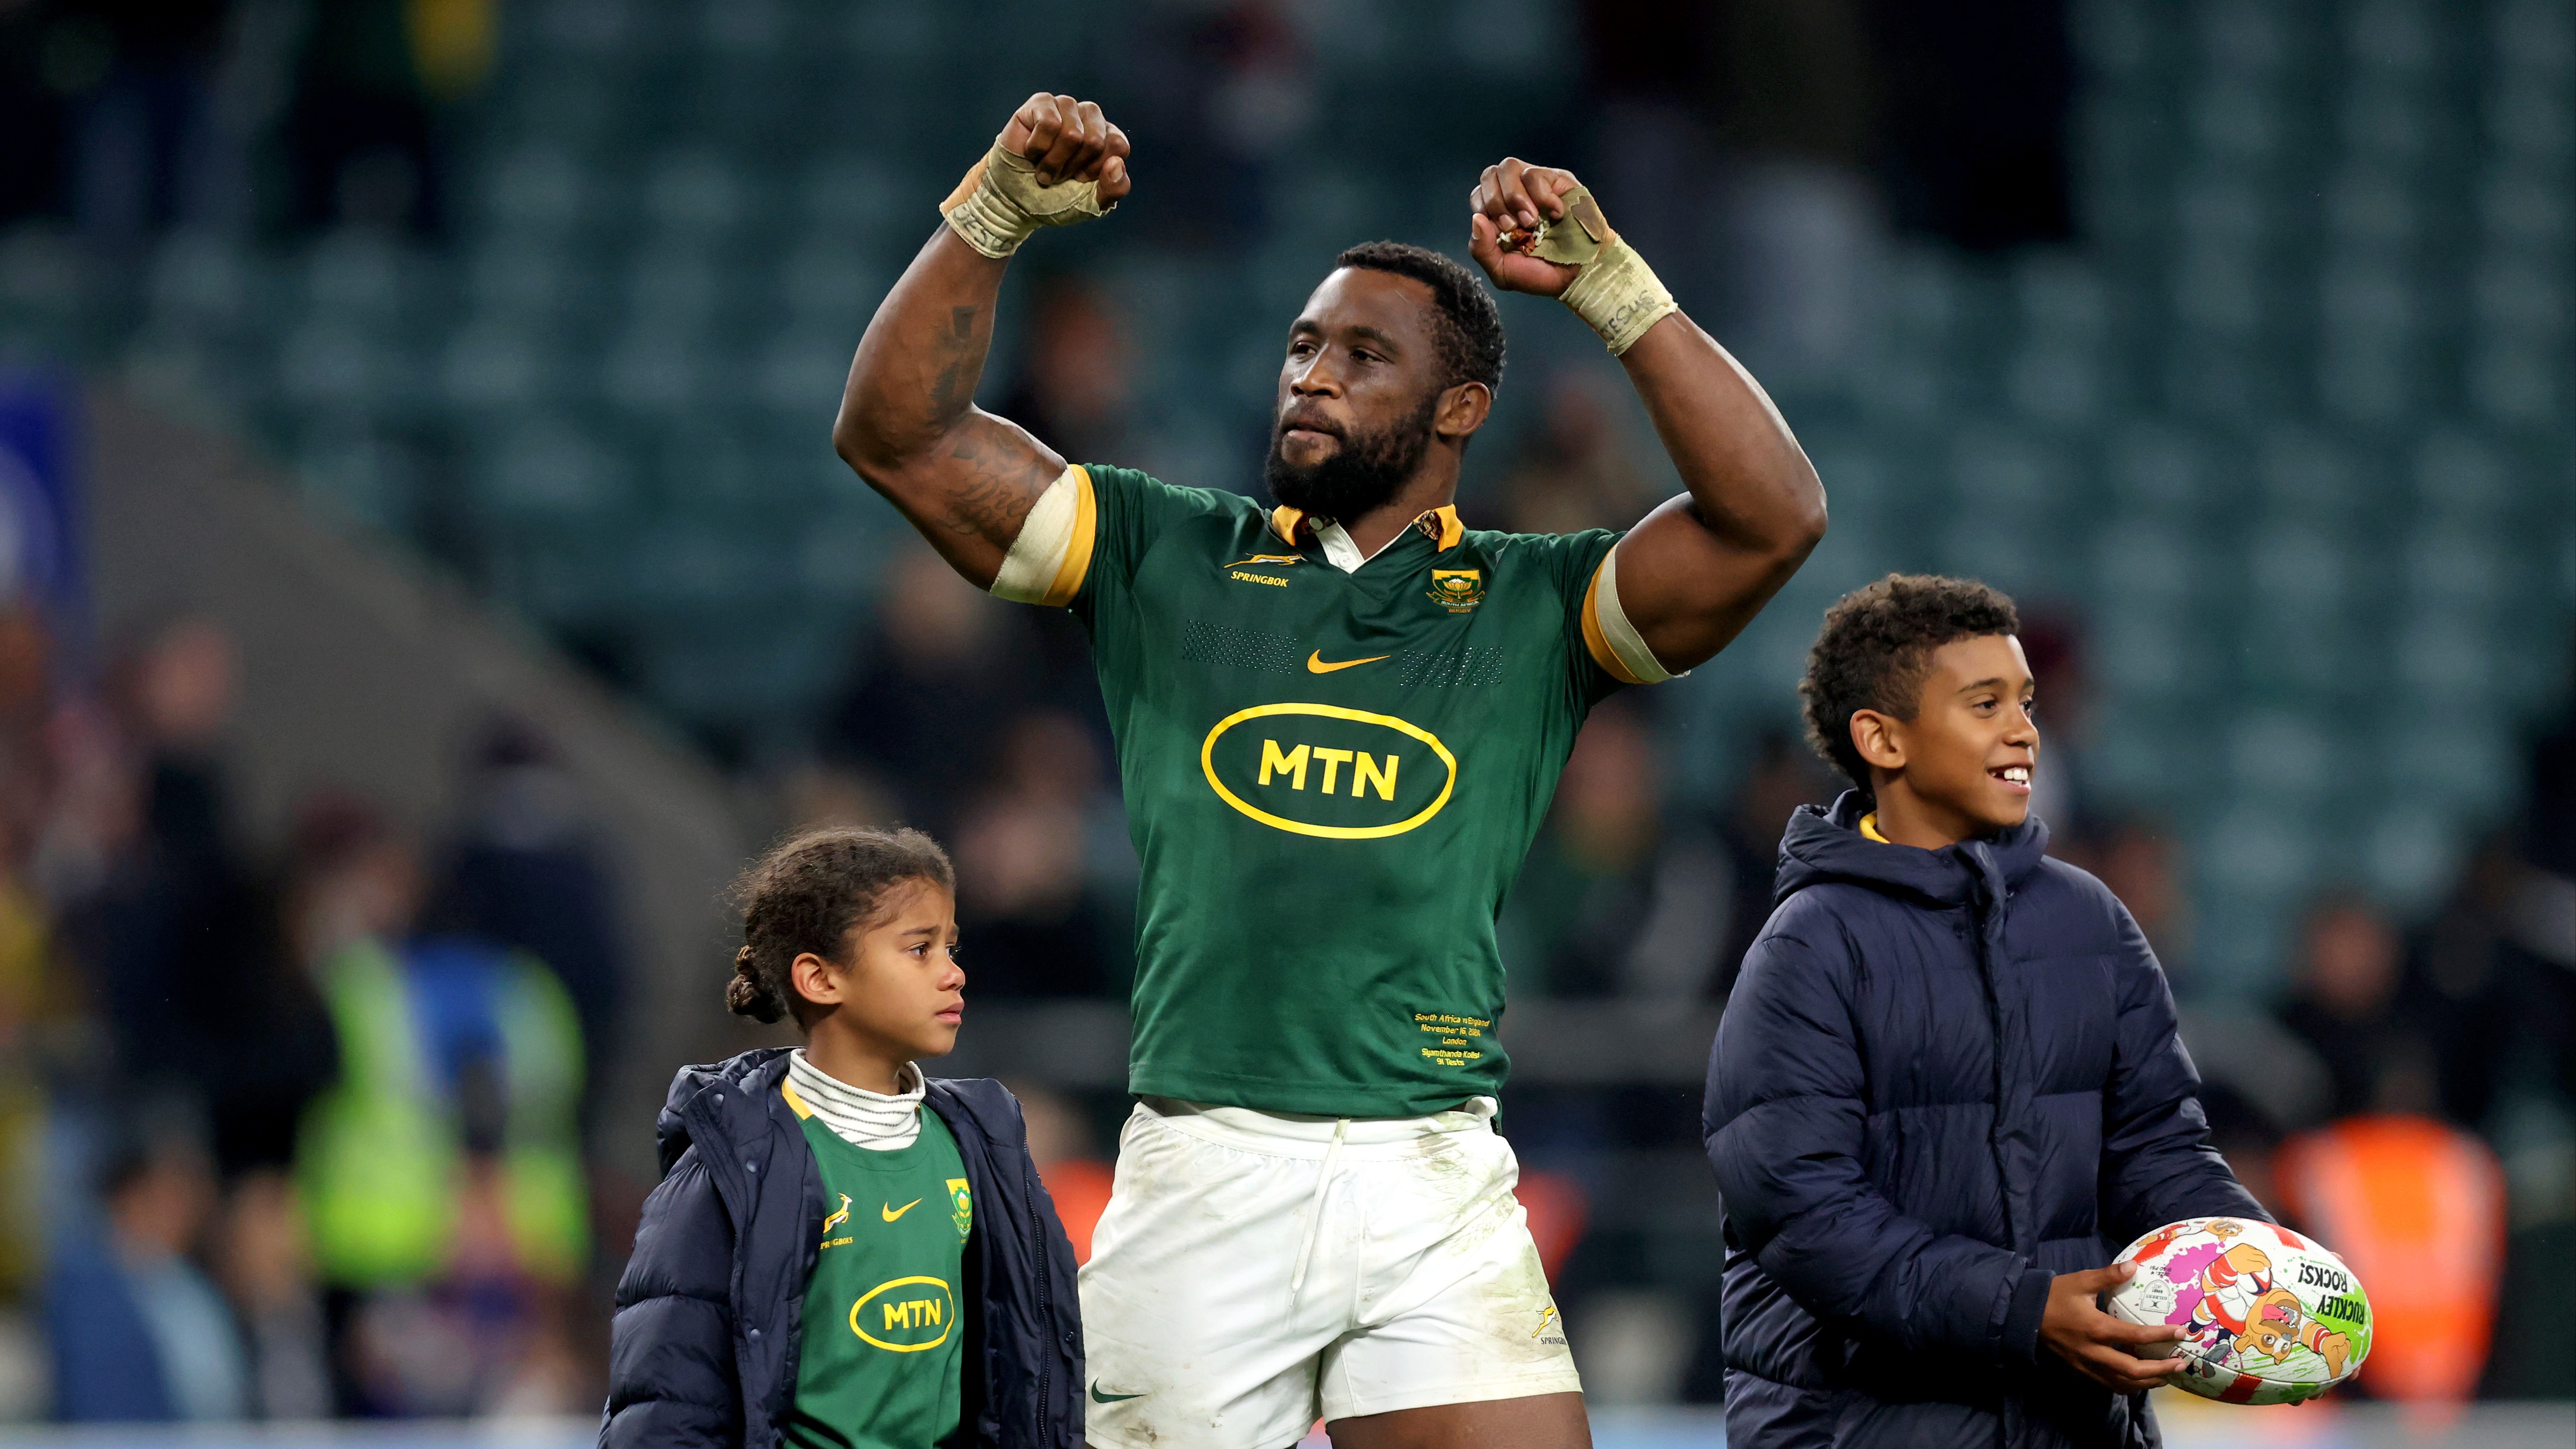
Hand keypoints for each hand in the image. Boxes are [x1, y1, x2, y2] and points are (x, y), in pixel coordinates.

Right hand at [998, 92, 1130, 200]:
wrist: (1017, 199)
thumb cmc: (1056, 197)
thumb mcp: (1093, 203)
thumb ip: (1114, 188)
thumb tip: (1116, 163)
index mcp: (1107, 137)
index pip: (1118, 145)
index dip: (1096, 170)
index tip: (1080, 179)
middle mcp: (1089, 117)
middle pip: (1095, 141)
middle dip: (1073, 167)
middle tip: (1058, 174)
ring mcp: (1066, 106)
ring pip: (1072, 133)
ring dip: (1054, 161)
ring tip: (1044, 166)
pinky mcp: (1041, 103)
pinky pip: (1048, 123)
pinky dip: (1038, 147)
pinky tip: (1031, 151)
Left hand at [1465, 157, 1584, 296]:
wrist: (1577, 274)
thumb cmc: (1540, 273)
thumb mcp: (1502, 272)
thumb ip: (1481, 250)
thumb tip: (1476, 219)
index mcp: (1498, 212)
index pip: (1478, 195)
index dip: (1485, 210)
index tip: (1503, 233)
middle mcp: (1513, 192)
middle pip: (1489, 174)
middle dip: (1497, 203)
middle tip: (1515, 227)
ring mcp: (1534, 184)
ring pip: (1509, 166)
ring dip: (1516, 197)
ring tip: (1533, 220)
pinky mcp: (1556, 179)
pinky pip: (1536, 174)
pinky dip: (1543, 197)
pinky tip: (1556, 214)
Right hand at [2040, 1262, 2189, 1392]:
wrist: (2024, 1315)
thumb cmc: (2054, 1296)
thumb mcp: (2080, 1281)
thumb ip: (2108, 1275)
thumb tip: (2134, 1266)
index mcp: (2096, 1329)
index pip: (2136, 1336)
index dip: (2161, 1336)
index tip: (2181, 1333)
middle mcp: (2094, 1352)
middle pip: (2133, 1371)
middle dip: (2161, 1370)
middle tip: (2181, 1364)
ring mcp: (2086, 1365)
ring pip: (2123, 1383)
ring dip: (2147, 1382)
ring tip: (2166, 1376)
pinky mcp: (2080, 1371)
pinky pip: (2109, 1384)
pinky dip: (2128, 1385)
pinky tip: (2138, 1380)